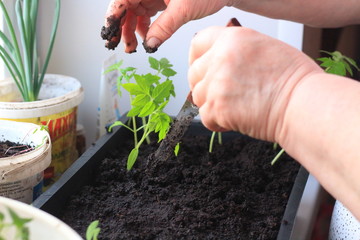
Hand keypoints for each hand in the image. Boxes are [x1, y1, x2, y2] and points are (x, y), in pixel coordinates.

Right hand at [101, 0, 231, 52]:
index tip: (110, 34)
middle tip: (117, 45)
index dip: (113, 16)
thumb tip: (149, 44)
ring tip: (132, 47)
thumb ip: (164, 27)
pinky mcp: (160, 0)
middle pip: (125, 6)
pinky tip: (145, 38)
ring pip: (133, 11)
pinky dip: (143, 27)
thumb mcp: (183, 10)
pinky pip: (145, 13)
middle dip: (120, 26)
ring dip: (130, 30)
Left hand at [188, 26, 322, 141]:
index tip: (200, 68)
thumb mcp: (263, 48)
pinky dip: (217, 122)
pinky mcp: (218, 107)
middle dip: (204, 85)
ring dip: (212, 105)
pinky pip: (204, 117)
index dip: (196, 58)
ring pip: (198, 97)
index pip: (197, 43)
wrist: (304, 105)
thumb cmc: (294, 80)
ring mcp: (217, 83)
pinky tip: (235, 119)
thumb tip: (218, 61)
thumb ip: (235, 51)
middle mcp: (221, 57)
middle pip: (194, 73)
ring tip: (236, 107)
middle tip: (222, 94)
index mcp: (233, 38)